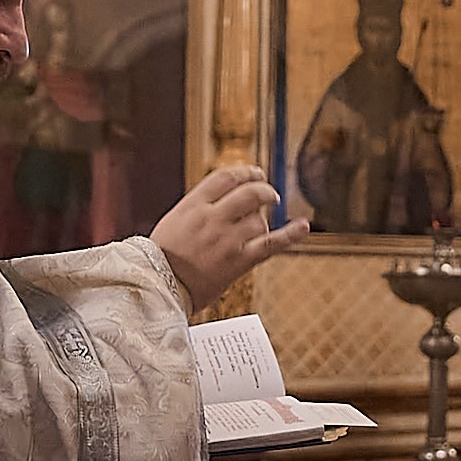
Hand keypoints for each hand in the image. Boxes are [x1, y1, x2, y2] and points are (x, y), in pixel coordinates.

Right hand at [150, 165, 309, 308]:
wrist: (157, 289)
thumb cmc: (160, 260)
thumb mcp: (173, 221)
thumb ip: (199, 207)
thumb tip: (225, 196)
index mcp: (192, 206)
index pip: (226, 177)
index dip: (245, 171)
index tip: (255, 173)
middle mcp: (212, 219)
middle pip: (249, 192)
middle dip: (264, 189)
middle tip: (269, 193)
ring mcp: (227, 240)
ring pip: (259, 219)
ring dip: (262, 221)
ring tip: (255, 230)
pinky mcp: (239, 262)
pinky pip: (271, 243)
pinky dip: (290, 235)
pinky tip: (302, 227)